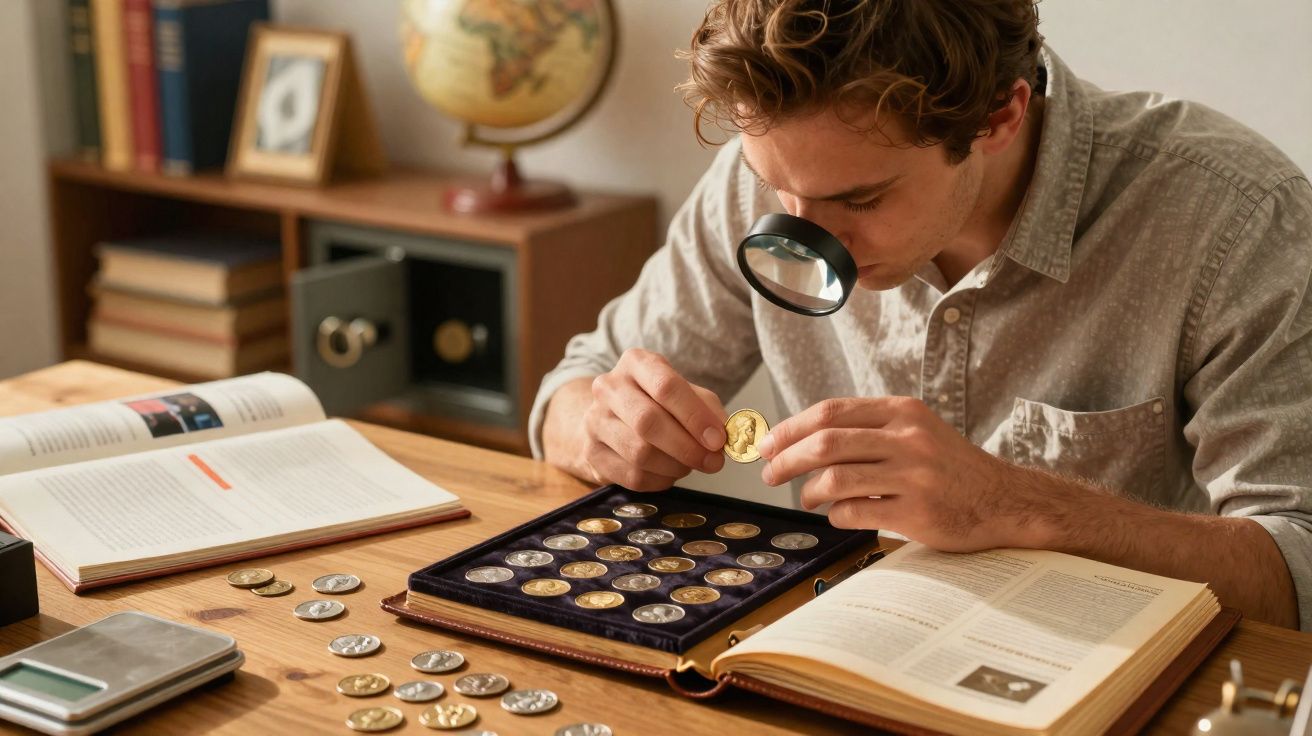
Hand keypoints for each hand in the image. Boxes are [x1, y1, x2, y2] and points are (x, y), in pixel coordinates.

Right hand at [579, 348, 727, 490]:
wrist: (611, 419)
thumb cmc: (656, 403)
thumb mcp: (685, 394)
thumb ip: (707, 410)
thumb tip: (723, 436)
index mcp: (636, 363)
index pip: (666, 386)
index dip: (695, 416)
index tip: (718, 439)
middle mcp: (609, 387)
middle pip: (648, 421)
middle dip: (687, 447)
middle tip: (713, 461)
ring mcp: (595, 420)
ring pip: (640, 453)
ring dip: (675, 466)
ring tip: (689, 465)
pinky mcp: (592, 452)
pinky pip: (632, 476)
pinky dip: (660, 480)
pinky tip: (669, 472)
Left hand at [759, 397, 1046, 551]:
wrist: (1005, 500)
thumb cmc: (950, 467)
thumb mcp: (916, 430)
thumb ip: (869, 429)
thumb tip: (802, 439)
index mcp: (903, 412)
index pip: (831, 412)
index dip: (791, 428)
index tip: (769, 443)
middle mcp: (908, 438)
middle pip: (825, 443)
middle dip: (786, 459)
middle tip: (769, 473)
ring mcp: (914, 476)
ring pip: (835, 479)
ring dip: (808, 491)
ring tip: (805, 498)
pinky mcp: (918, 512)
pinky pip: (855, 512)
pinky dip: (836, 515)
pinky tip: (838, 516)